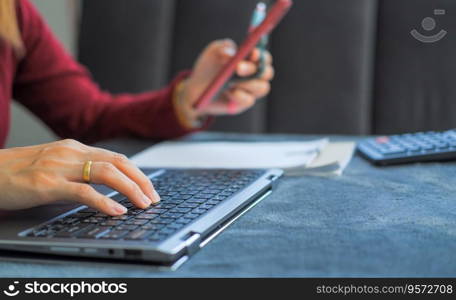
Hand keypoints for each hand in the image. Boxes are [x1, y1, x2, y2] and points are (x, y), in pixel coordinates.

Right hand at [0, 139, 159, 215]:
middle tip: (154, 198)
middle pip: (118, 163)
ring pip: (106, 173)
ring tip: (144, 204)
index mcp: (74, 148)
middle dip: (141, 180)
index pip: (116, 158)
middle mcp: (71, 152)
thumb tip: (106, 184)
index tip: (149, 188)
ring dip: (131, 189)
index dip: (138, 173)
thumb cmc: (18, 171)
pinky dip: (104, 201)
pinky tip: (117, 211)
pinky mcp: (46, 183)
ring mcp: (59, 166)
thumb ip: (78, 169)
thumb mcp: (54, 164)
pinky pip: (83, 191)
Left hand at [175, 39, 273, 125]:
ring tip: (230, 82)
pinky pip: (249, 100)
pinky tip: (229, 92)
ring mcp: (251, 90)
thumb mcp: (212, 53)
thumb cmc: (208, 67)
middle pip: (267, 73)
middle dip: (253, 69)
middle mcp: (255, 75)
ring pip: (262, 88)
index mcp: (251, 60)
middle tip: (238, 68)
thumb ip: (223, 47)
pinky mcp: (244, 103)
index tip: (252, 53)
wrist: (196, 89)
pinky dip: (239, 95)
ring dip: (247, 84)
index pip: (264, 57)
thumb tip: (231, 52)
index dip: (261, 55)